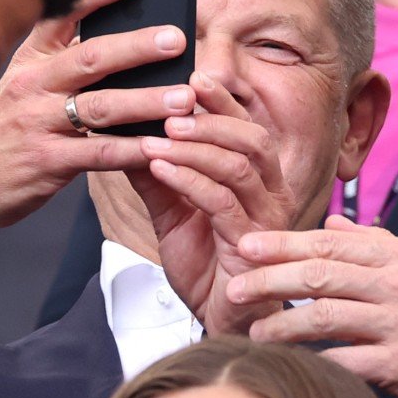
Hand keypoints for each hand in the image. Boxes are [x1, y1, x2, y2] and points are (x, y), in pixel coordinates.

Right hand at [0, 0, 189, 282]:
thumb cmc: (9, 130)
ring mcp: (37, 123)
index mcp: (29, 59)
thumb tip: (119, 35)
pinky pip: (99, 153)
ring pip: (100, 106)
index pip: (61, 16)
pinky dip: (133, 150)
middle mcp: (31, 84)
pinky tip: (161, 146)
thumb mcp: (23, 86)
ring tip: (183, 97)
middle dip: (137, 46)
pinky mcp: (46, 161)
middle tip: (176, 39)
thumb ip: (62, 62)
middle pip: (90, 57)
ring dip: (146, 100)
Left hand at [127, 71, 292, 335]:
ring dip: (196, 146)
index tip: (191, 75)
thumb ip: (157, 175)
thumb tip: (126, 133)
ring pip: (240, 165)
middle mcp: (272, 195)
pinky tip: (160, 166)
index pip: (247, 128)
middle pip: (252, 138)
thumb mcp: (172, 214)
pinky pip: (222, 202)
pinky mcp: (250, 245)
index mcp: (260, 181)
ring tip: (157, 135)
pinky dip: (189, 180)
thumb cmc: (206, 268)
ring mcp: (265, 220)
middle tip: (169, 105)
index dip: (223, 100)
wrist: (219, 322)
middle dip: (210, 117)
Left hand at [227, 217, 397, 397]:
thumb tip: (330, 225)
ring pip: (325, 318)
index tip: (247, 246)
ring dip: (281, 324)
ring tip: (252, 331)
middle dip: (269, 279)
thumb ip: (378, 243)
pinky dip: (314, 363)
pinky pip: (346, 361)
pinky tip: (289, 366)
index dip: (284, 244)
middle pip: (320, 276)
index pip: (330, 245)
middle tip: (234, 287)